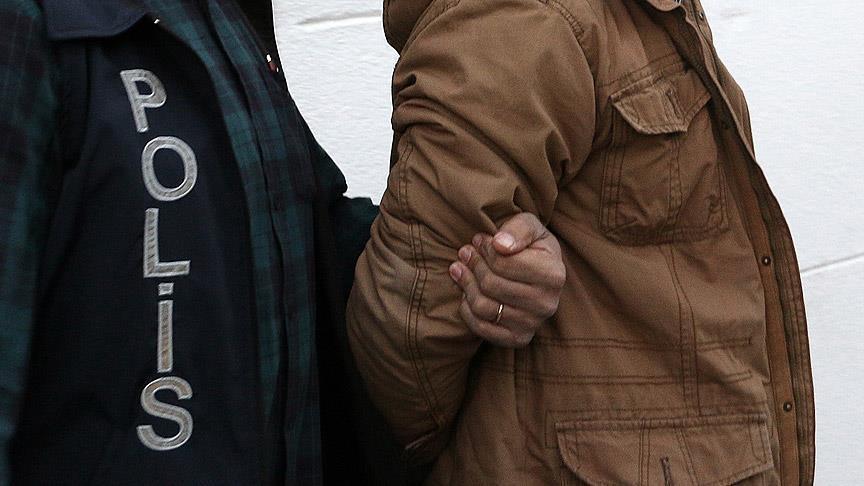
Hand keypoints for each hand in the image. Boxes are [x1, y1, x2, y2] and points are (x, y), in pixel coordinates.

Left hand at [449, 213, 565, 347]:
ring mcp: (533, 324)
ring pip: (483, 306)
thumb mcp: (530, 226)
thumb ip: (517, 229)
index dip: (485, 249)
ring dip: (466, 285)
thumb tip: (500, 244)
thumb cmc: (531, 246)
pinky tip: (466, 292)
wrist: (540, 275)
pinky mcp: (518, 339)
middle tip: (465, 253)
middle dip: (473, 265)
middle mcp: (546, 303)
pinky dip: (467, 309)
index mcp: (553, 274)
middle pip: (491, 284)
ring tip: (460, 269)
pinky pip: (481, 327)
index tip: (478, 240)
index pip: (503, 263)